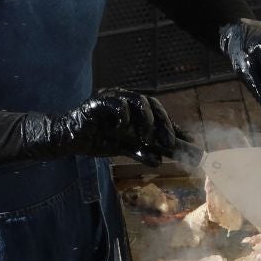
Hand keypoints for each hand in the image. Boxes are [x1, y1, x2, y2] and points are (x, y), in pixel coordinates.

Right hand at [20, 88, 179, 163]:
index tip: (191, 142)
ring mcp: (112, 99)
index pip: (159, 114)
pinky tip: (122, 129)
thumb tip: (160, 160)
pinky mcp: (98, 102)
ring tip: (146, 139)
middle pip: (153, 105)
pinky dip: (124, 117)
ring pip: (139, 101)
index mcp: (133, 109)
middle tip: (171, 144)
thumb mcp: (123, 148)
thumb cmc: (96, 139)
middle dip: (164, 125)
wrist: (68, 139)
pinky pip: (117, 104)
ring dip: (147, 121)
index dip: (175, 127)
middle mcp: (126, 101)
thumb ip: (142, 151)